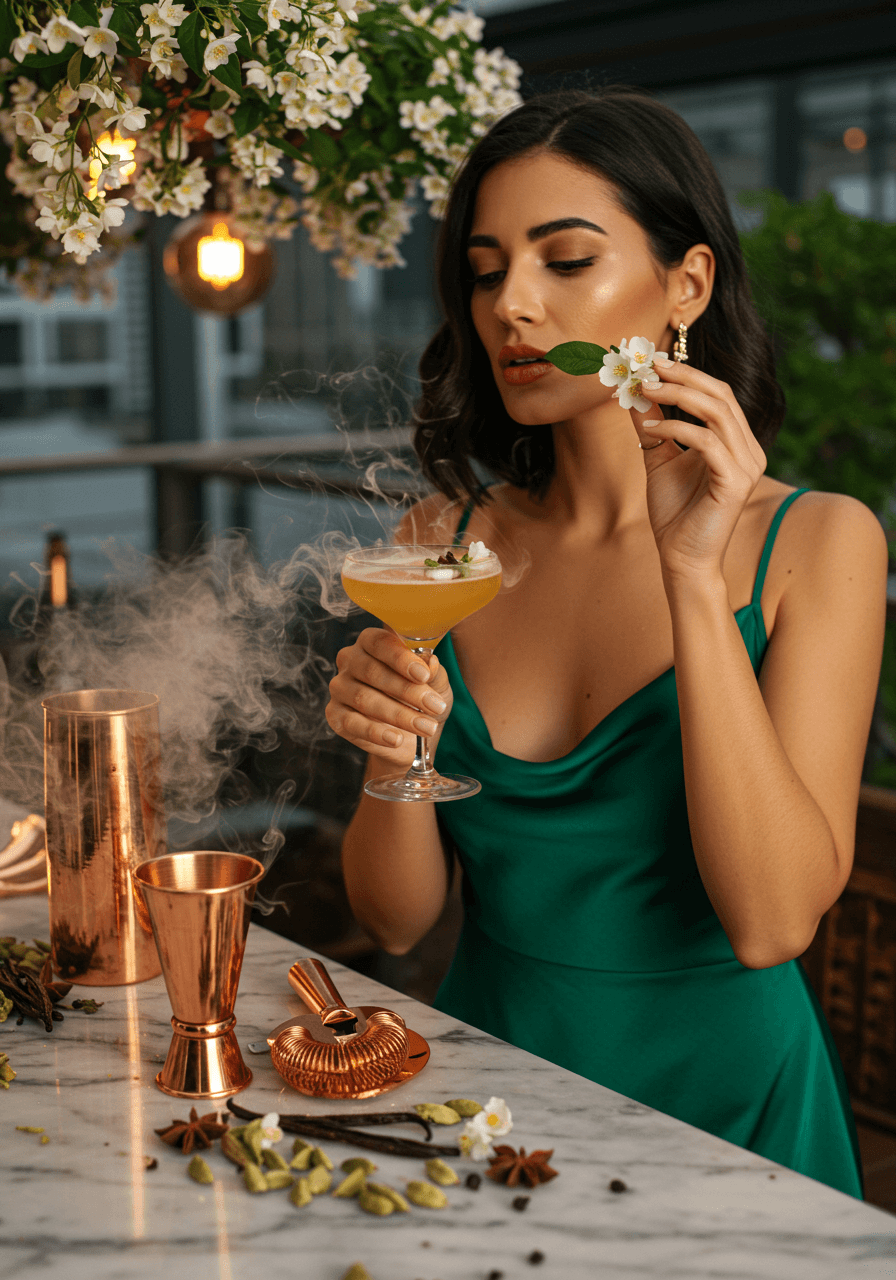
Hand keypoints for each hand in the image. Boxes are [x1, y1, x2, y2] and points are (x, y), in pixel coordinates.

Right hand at [326, 627, 453, 767]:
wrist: (411, 738)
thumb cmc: (420, 699)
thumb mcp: (435, 683)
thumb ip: (433, 671)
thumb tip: (430, 663)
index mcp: (371, 643)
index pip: (380, 643)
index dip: (401, 658)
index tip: (423, 675)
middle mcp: (350, 660)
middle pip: (372, 672)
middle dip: (407, 691)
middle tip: (434, 706)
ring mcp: (340, 688)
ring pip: (364, 699)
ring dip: (399, 715)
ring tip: (426, 727)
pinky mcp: (335, 715)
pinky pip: (352, 723)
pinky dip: (376, 733)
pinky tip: (396, 739)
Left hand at [631, 356, 766, 580]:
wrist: (682, 558)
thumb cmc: (675, 513)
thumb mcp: (659, 460)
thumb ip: (653, 427)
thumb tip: (635, 393)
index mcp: (736, 442)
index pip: (717, 394)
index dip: (687, 374)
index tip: (653, 362)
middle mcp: (749, 450)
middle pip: (721, 394)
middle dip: (683, 376)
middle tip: (649, 367)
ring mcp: (747, 466)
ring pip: (717, 412)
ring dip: (678, 397)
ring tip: (646, 392)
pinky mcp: (736, 483)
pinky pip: (707, 443)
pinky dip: (677, 430)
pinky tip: (651, 431)